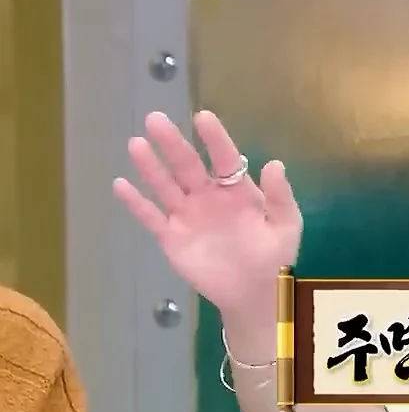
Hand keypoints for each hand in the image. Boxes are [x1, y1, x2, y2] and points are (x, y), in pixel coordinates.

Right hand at [112, 110, 301, 322]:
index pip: (224, 158)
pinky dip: (135, 202)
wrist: (254, 293)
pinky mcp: (172, 237)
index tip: (203, 117)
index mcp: (237, 190)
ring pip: (165, 185)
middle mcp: (208, 196)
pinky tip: (120, 184)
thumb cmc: (274, 255)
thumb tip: (275, 163)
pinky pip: (151, 216)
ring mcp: (188, 215)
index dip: (215, 138)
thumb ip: (280, 196)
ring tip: (136, 144)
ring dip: (150, 166)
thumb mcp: (285, 225)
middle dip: (172, 143)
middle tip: (155, 118)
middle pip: (187, 165)